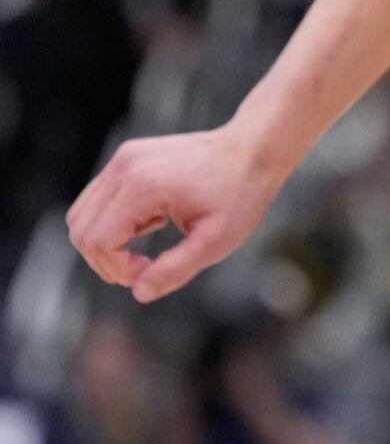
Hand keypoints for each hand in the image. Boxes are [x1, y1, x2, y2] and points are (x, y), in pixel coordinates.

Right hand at [66, 124, 282, 303]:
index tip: (149, 273)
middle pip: (81, 229)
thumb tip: (139, 292)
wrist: (253, 150)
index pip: (97, 239)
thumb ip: (175, 270)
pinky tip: (153, 223)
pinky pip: (100, 200)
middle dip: (106, 260)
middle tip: (146, 269)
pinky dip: (116, 223)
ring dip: (108, 242)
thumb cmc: (241, 194)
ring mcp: (123, 159)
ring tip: (150, 246)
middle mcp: (124, 167)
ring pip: (84, 215)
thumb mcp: (216, 241)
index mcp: (143, 186)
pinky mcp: (127, 158)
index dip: (116, 268)